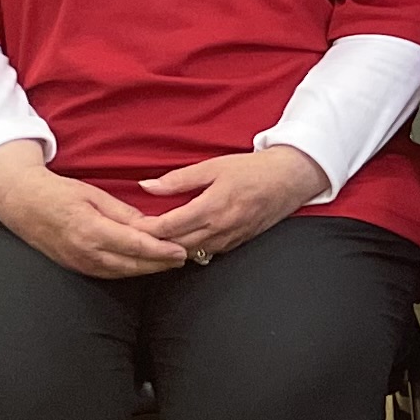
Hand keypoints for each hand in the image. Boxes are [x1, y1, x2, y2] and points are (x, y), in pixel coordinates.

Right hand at [0, 145, 191, 278]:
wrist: (20, 202)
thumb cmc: (57, 192)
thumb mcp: (92, 194)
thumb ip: (123, 212)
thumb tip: (151, 224)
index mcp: (90, 229)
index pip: (134, 245)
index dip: (161, 250)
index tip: (182, 250)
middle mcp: (85, 251)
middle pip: (132, 264)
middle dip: (161, 263)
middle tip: (186, 257)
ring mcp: (79, 263)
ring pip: (123, 272)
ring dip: (149, 269)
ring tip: (172, 263)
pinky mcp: (75, 267)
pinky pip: (109, 273)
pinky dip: (130, 271)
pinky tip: (145, 266)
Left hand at [141, 146, 331, 262]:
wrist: (290, 179)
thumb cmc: (252, 169)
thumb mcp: (213, 167)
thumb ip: (178, 179)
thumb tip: (146, 186)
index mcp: (212, 207)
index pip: (169, 226)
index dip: (146, 230)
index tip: (128, 227)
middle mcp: (220, 228)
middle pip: (176, 245)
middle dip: (153, 245)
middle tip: (132, 240)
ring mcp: (230, 239)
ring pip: (191, 253)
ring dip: (170, 251)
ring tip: (150, 246)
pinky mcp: (238, 243)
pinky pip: (208, 253)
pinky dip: (190, 251)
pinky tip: (178, 246)